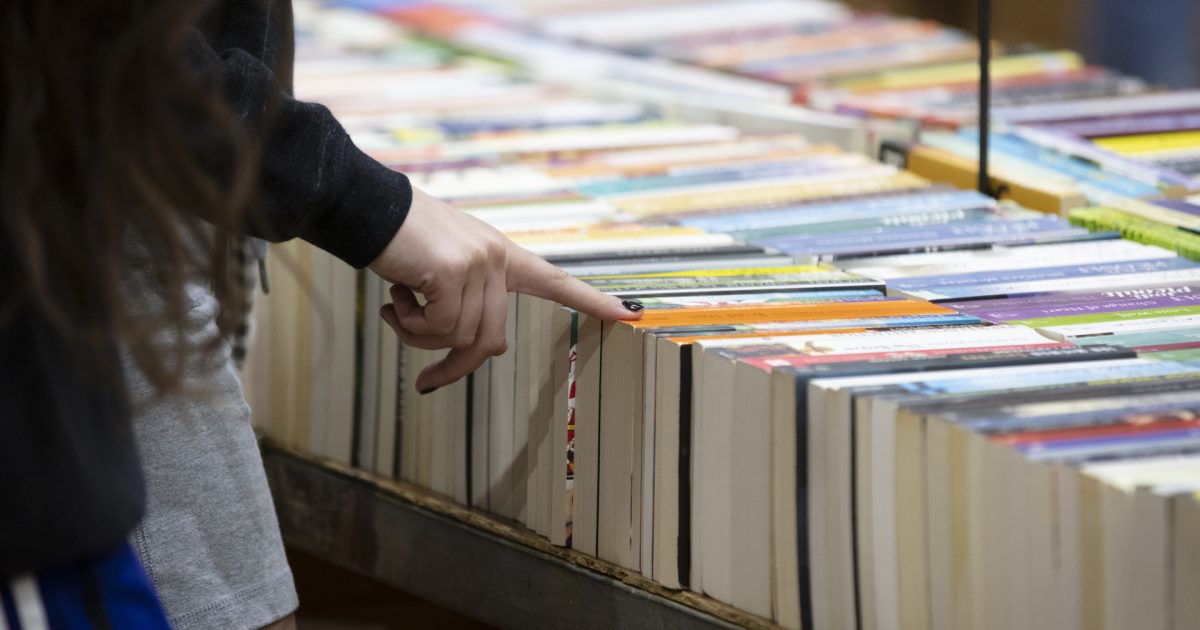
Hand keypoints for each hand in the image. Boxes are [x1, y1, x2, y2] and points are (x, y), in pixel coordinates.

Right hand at [370, 187, 641, 392]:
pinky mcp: (453, 273)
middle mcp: (497, 259)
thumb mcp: (438, 271)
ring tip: (399, 307)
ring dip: (419, 337)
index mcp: (500, 255)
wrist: (364, 206)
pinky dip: (410, 327)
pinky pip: (437, 330)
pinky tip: (395, 299)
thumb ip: (462, 302)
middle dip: (455, 367)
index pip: (555, 280)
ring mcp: (479, 264)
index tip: (631, 315)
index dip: (592, 300)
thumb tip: (470, 351)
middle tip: (427, 382)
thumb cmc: (397, 242)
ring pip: (460, 338)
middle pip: (490, 339)